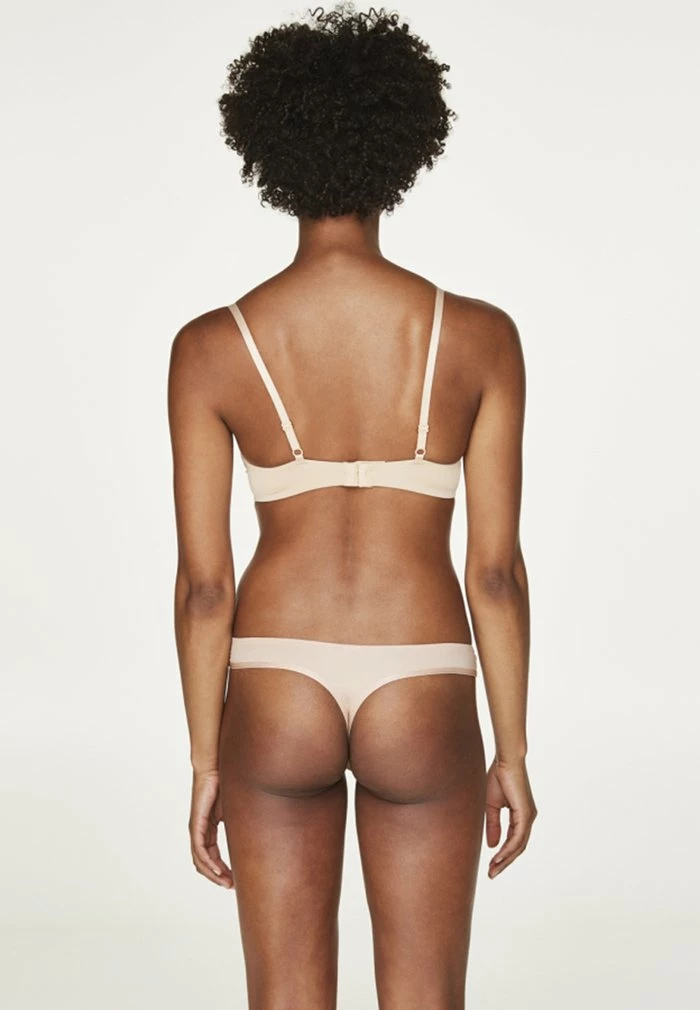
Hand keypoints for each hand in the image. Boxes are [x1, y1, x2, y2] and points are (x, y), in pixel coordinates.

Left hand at [188, 769, 233, 888]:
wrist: (215, 766)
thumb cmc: (226, 781)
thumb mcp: (236, 808)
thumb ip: (241, 821)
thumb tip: (260, 829)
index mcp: (208, 828)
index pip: (211, 856)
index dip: (221, 870)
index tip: (234, 880)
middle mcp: (200, 831)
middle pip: (204, 862)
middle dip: (218, 876)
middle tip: (231, 886)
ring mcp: (197, 828)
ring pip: (200, 860)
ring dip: (213, 874)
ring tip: (227, 883)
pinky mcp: (197, 823)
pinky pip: (199, 850)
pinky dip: (208, 863)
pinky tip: (217, 871)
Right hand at [485, 756, 536, 877]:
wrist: (505, 760)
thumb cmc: (498, 776)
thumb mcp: (491, 805)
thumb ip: (493, 824)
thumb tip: (492, 845)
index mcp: (520, 816)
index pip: (512, 841)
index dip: (502, 854)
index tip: (491, 865)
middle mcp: (527, 818)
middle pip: (517, 847)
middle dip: (504, 862)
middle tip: (492, 874)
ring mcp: (528, 817)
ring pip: (518, 845)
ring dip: (505, 859)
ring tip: (493, 870)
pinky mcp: (526, 813)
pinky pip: (517, 837)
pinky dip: (508, 849)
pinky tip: (498, 857)